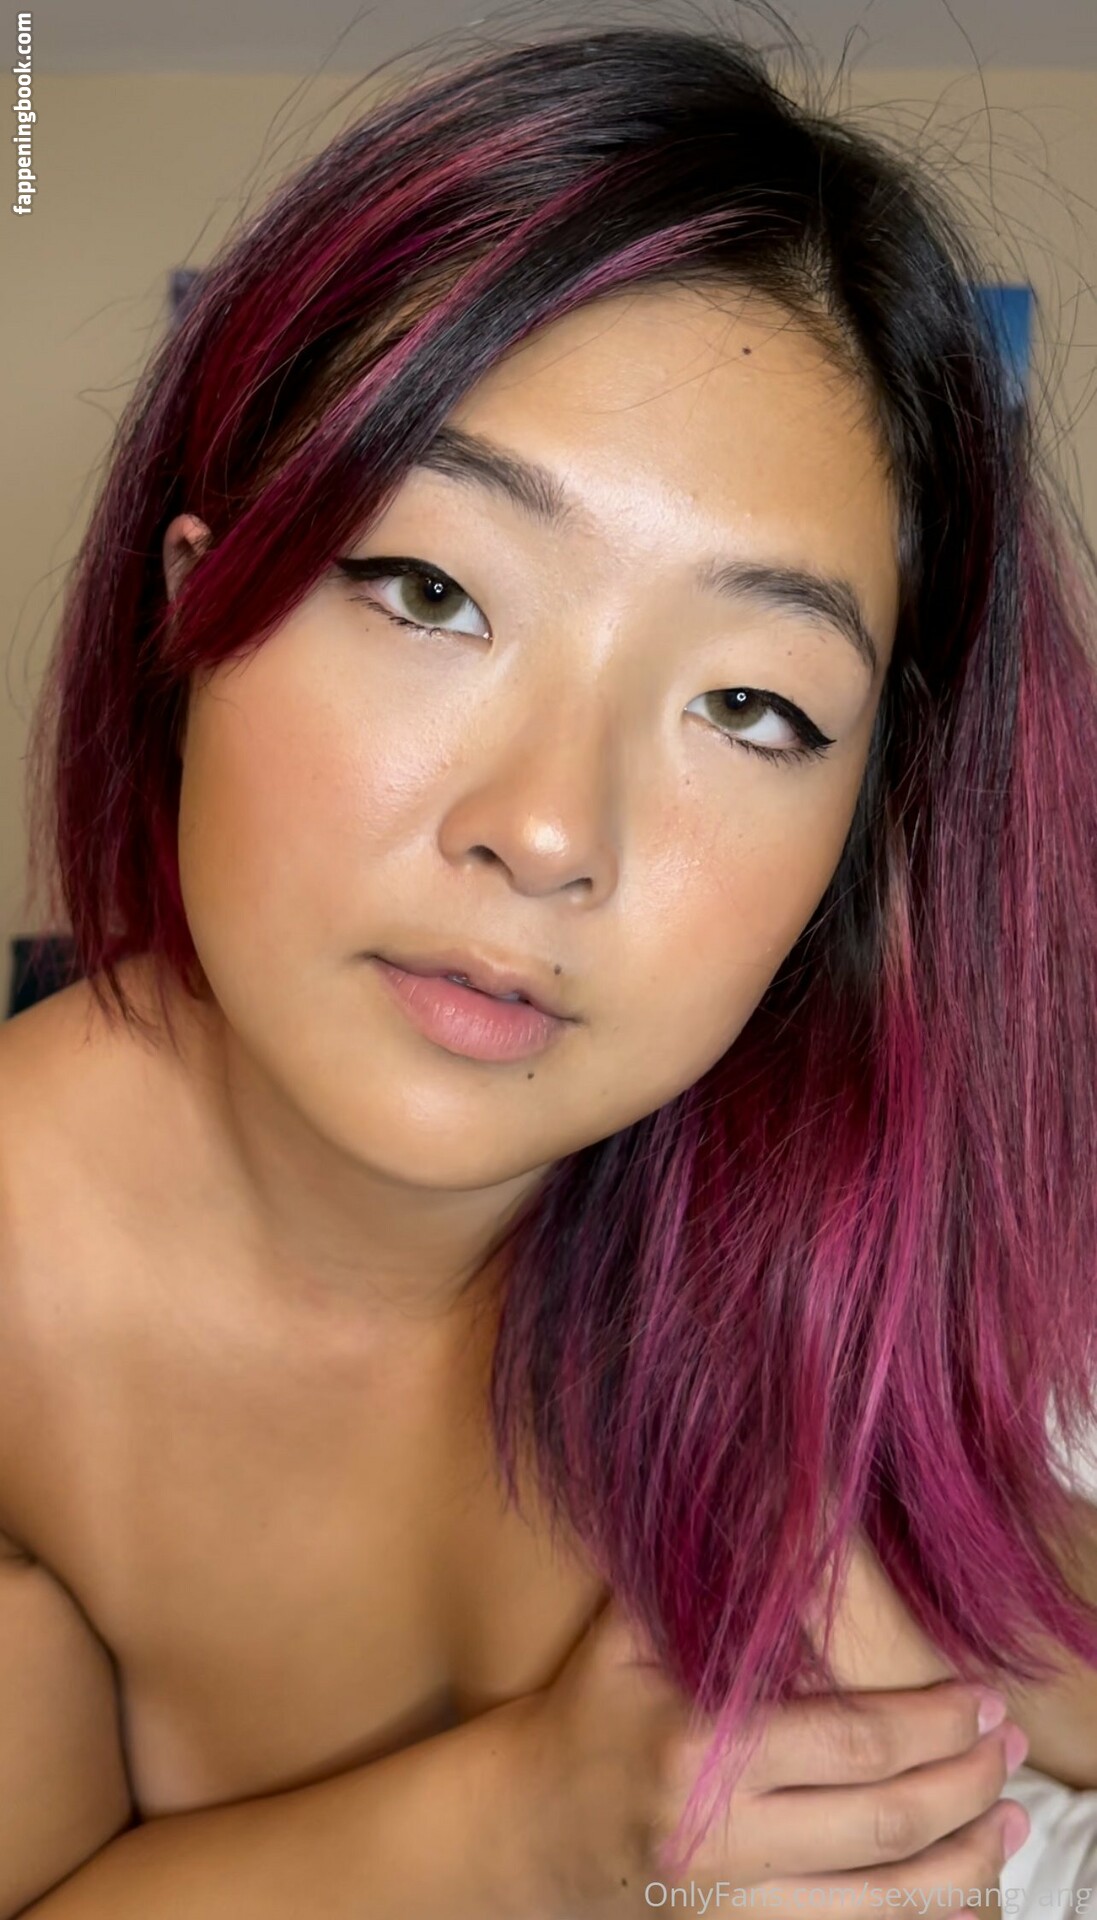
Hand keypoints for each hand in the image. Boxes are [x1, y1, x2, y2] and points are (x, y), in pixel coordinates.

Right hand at [505, 1595, 1030, 1917]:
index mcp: (700, 1745)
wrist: (527, 1824)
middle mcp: (721, 1835)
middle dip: (964, 1781)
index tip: (978, 1697)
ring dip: (963, 1857)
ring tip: (1012, 1816)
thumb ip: (712, 1575)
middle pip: (883, 1821)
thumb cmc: (588, 1708)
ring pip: (882, 1896)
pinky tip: (964, 1879)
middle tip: (1007, 1743)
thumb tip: (792, 1497)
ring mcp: (732, 1901)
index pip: (851, 1741)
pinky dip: (919, 1910)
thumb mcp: (631, 1631)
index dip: (931, 1723)